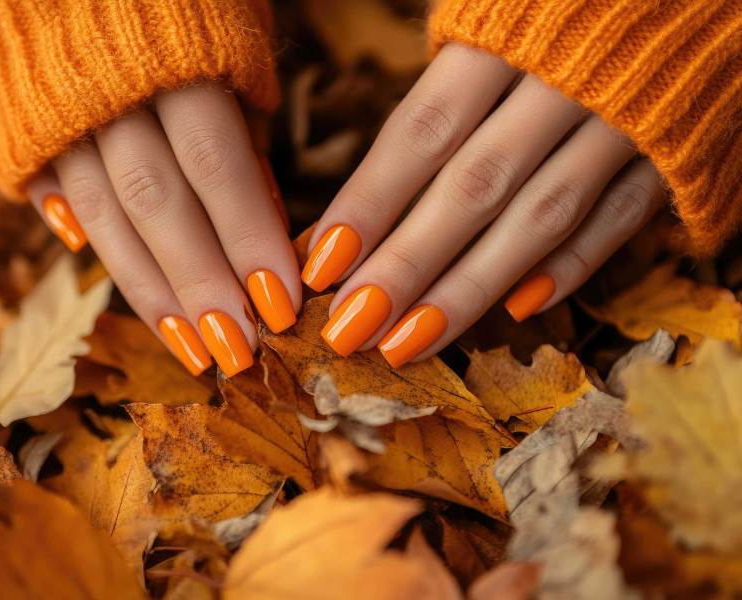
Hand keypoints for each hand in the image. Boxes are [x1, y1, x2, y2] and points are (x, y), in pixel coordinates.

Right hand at [28, 83, 300, 376]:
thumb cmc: (185, 15)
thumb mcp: (232, 55)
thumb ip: (247, 138)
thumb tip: (269, 225)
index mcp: (175, 63)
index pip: (217, 167)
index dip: (249, 240)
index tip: (281, 306)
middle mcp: (111, 94)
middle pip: (157, 204)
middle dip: (201, 285)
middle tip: (240, 351)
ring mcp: (61, 116)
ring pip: (104, 217)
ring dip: (151, 292)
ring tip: (194, 350)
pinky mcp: (28, 132)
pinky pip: (55, 198)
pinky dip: (91, 246)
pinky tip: (131, 294)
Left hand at [303, 43, 665, 366]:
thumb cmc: (560, 10)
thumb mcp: (492, 27)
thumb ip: (439, 106)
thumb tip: (361, 208)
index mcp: (506, 36)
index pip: (422, 132)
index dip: (370, 203)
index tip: (321, 264)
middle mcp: (566, 81)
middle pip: (473, 188)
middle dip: (406, 266)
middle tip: (350, 327)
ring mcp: (626, 121)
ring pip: (540, 218)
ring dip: (468, 288)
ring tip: (407, 341)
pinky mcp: (674, 153)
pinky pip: (618, 221)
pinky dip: (569, 268)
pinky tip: (515, 311)